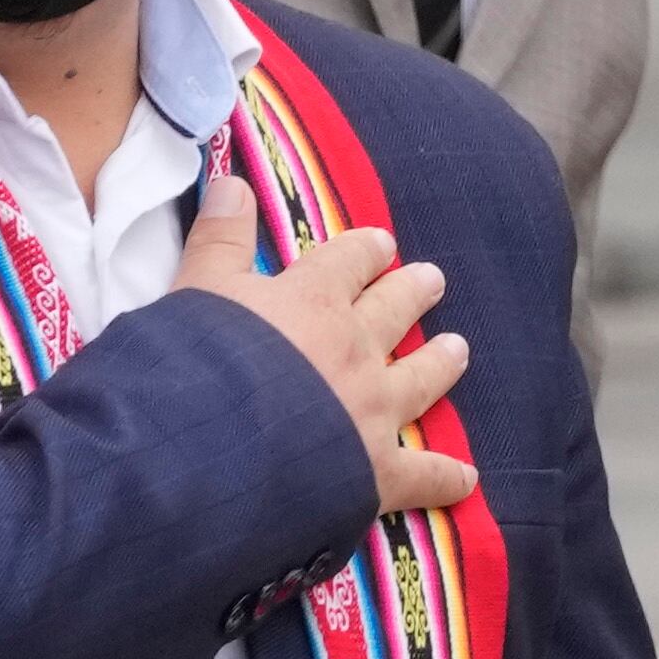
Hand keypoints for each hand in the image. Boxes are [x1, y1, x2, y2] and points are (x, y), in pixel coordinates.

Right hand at [174, 175, 477, 513]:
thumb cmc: (193, 364)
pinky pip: (422, 475)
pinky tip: (465, 479)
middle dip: (413, 293)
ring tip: (457, 349)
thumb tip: (233, 180)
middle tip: (434, 280)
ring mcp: (372, 410)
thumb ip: (219, 237)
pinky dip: (446, 478)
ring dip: (440, 362)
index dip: (366, 252)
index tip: (381, 245)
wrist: (206, 449)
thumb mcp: (197, 288)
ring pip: (421, 378)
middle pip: (395, 310)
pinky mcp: (376, 472)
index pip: (350, 262)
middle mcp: (354, 349)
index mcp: (313, 300)